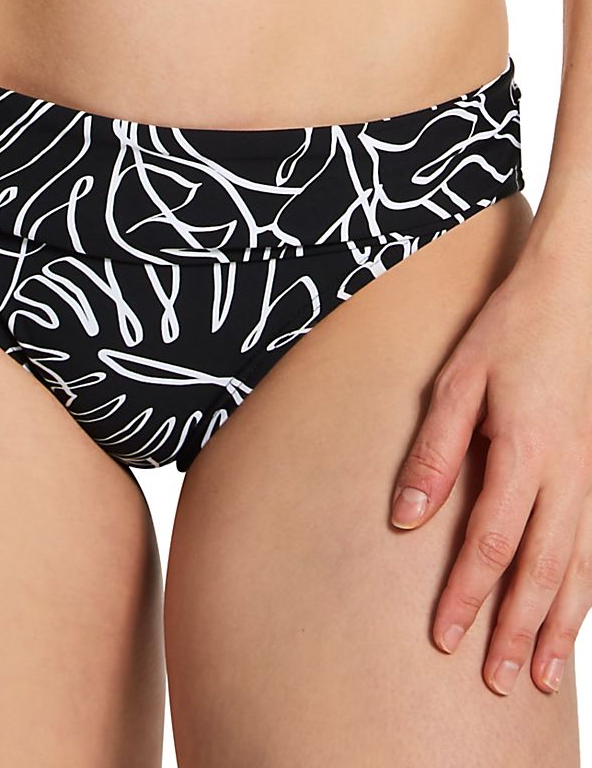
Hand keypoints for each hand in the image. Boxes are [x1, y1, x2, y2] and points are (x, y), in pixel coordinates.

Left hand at [389, 237, 591, 695]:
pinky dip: (588, 589)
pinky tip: (576, 615)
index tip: (444, 637)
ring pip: (582, 567)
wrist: (572, 295)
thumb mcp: (456, 383)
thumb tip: (405, 518)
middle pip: (542, 570)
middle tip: (500, 683)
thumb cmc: (507, 333)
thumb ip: (432, 452)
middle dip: (519, 631)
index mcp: (523, 451)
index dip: (467, 596)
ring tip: (545, 675)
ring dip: (562, 625)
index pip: (491, 543)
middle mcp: (567, 474)